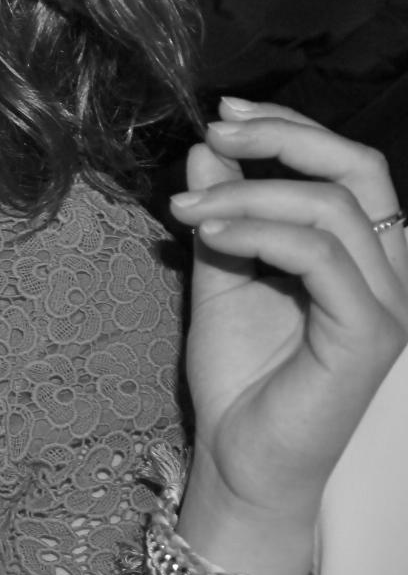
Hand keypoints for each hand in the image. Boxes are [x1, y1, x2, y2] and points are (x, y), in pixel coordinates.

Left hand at [170, 98, 407, 524]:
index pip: (348, 165)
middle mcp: (390, 274)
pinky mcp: (369, 336)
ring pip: (331, 209)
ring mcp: (387, 305)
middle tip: (216, 131)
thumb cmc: (239, 377)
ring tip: (187, 208)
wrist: (238, 461)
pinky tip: (209, 234)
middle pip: (360, 169)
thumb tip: (209, 148)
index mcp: (363, 255)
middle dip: (284, 136)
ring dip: (247, 194)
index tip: (224, 113)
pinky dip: (259, 233)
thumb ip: (222, 215)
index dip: (291, 126)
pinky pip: (320, 259)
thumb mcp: (222, 276)